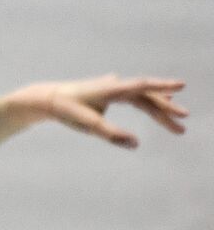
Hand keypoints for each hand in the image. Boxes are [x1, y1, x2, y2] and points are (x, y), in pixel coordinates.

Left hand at [13, 74, 187, 147]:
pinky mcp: (106, 92)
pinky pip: (131, 95)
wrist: (46, 99)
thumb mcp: (89, 125)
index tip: (183, 85)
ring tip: (175, 115)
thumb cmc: (66, 111)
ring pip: (139, 97)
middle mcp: (116, 85)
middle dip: (165, 111)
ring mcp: (111, 88)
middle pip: (146, 97)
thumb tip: (136, 144)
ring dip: (157, 107)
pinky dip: (144, 98)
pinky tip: (151, 98)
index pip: (144, 87)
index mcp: (113, 89)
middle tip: (183, 123)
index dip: (164, 86)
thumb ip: (112, 135)